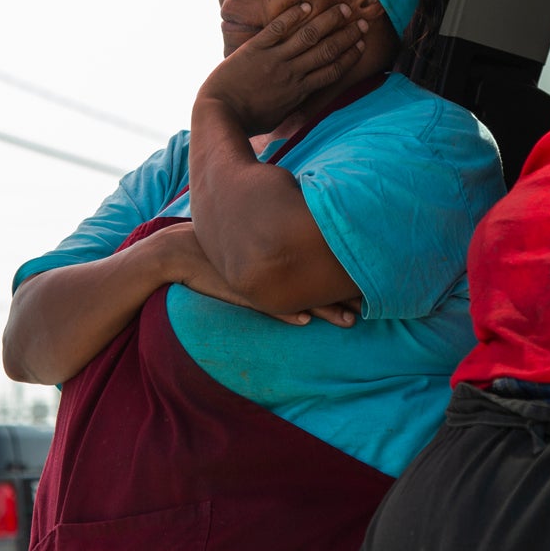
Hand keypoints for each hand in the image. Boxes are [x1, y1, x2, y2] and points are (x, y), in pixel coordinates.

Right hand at [152, 224, 358, 326]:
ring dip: (326, 310)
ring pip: (300, 297)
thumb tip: (315, 232)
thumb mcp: (256, 227)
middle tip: (368, 303)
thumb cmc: (223, 237)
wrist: (180, 251)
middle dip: (343, 292)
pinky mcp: (244, 294)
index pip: (320, 258)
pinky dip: (287, 314)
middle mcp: (274, 263)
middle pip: (317, 279)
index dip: (345, 271)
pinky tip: (304, 322)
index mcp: (281, 244)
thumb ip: (285, 230)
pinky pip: (269, 306)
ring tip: (350, 319)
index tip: (369, 278)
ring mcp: (259, 281)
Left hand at [197, 0, 367, 135]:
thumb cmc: (247, 119)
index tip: (361, 45)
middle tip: (362, 24)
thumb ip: (293, 104)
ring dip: (328, 21)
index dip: (349, 56)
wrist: (219, 112)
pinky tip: (307, 5)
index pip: (332, 71)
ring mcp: (274, 58)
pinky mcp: (256, 47)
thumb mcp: (278, 117)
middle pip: (327, 51)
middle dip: (347, 36)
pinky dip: (293, 15)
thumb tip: (305, 99)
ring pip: (308, 36)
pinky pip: (278, 28)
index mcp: (299, 91)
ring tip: (343, 9)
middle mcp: (292, 73)